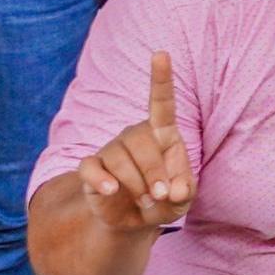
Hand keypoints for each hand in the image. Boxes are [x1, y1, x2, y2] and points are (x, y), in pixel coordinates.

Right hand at [77, 50, 194, 232]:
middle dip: (153, 171)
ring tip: (146, 202)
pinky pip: (91, 168)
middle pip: (140, 140)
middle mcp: (134, 135)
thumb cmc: (165, 199)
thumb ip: (184, 191)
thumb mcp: (182, 198)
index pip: (161, 101)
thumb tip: (172, 189)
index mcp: (162, 134)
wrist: (136, 219)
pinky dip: (101, 181)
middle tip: (161, 196)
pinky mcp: (92, 169)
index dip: (161, 78)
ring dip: (135, 183)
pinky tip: (111, 192)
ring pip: (118, 157)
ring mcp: (111, 150)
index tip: (161, 54)